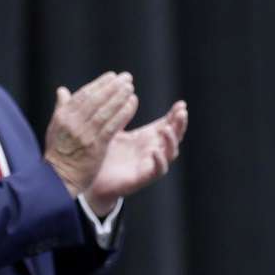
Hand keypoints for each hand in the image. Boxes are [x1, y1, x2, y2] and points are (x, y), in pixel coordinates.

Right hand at [43, 72, 137, 196]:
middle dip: (113, 87)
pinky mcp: (96, 147)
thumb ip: (61, 108)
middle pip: (96, 100)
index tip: (112, 76)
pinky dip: (122, 113)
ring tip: (130, 88)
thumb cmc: (59, 153)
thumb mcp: (55, 128)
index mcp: (63, 116)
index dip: (99, 84)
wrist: (59, 179)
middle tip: (126, 78)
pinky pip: (112, 126)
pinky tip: (131, 104)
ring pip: (105, 111)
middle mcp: (73, 123)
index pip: (84, 95)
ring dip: (119, 97)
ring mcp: (85, 135)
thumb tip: (62, 90)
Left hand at [85, 100, 188, 214]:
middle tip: (182, 113)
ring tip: (166, 129)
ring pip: (170, 153)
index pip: (168, 124)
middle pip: (174, 136)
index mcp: (147, 137)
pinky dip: (160, 161)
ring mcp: (150, 164)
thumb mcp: (114, 130)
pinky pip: (158, 170)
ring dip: (171, 141)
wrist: (92, 179)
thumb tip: (132, 95)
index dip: (175, 115)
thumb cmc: (104, 154)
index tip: (181, 105)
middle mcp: (152, 150)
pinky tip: (155, 151)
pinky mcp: (143, 178)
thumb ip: (122, 115)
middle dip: (180, 125)